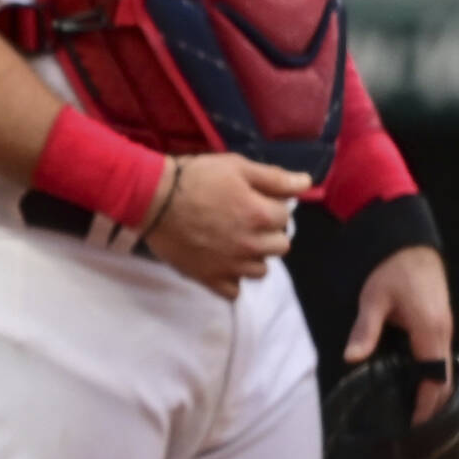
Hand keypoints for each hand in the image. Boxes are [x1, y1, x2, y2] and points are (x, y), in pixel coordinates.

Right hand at [141, 153, 311, 300]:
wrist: (151, 198)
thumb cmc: (194, 177)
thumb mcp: (235, 166)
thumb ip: (274, 177)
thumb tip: (308, 184)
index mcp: (260, 216)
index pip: (285, 216)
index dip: (270, 205)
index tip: (253, 199)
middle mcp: (251, 245)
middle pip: (280, 246)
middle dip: (268, 233)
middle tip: (244, 220)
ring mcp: (231, 266)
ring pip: (260, 270)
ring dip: (252, 256)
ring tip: (232, 241)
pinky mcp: (209, 279)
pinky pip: (234, 291)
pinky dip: (231, 279)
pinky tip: (221, 262)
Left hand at [345, 244, 454, 422]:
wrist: (407, 242)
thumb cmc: (390, 268)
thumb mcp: (373, 299)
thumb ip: (365, 330)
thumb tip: (351, 359)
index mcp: (430, 331)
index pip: (435, 379)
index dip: (426, 405)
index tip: (413, 424)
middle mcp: (443, 332)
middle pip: (443, 379)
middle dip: (431, 404)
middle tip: (410, 424)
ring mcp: (443, 327)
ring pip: (442, 368)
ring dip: (430, 389)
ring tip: (409, 409)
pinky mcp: (438, 322)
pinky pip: (438, 355)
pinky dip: (429, 372)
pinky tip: (410, 380)